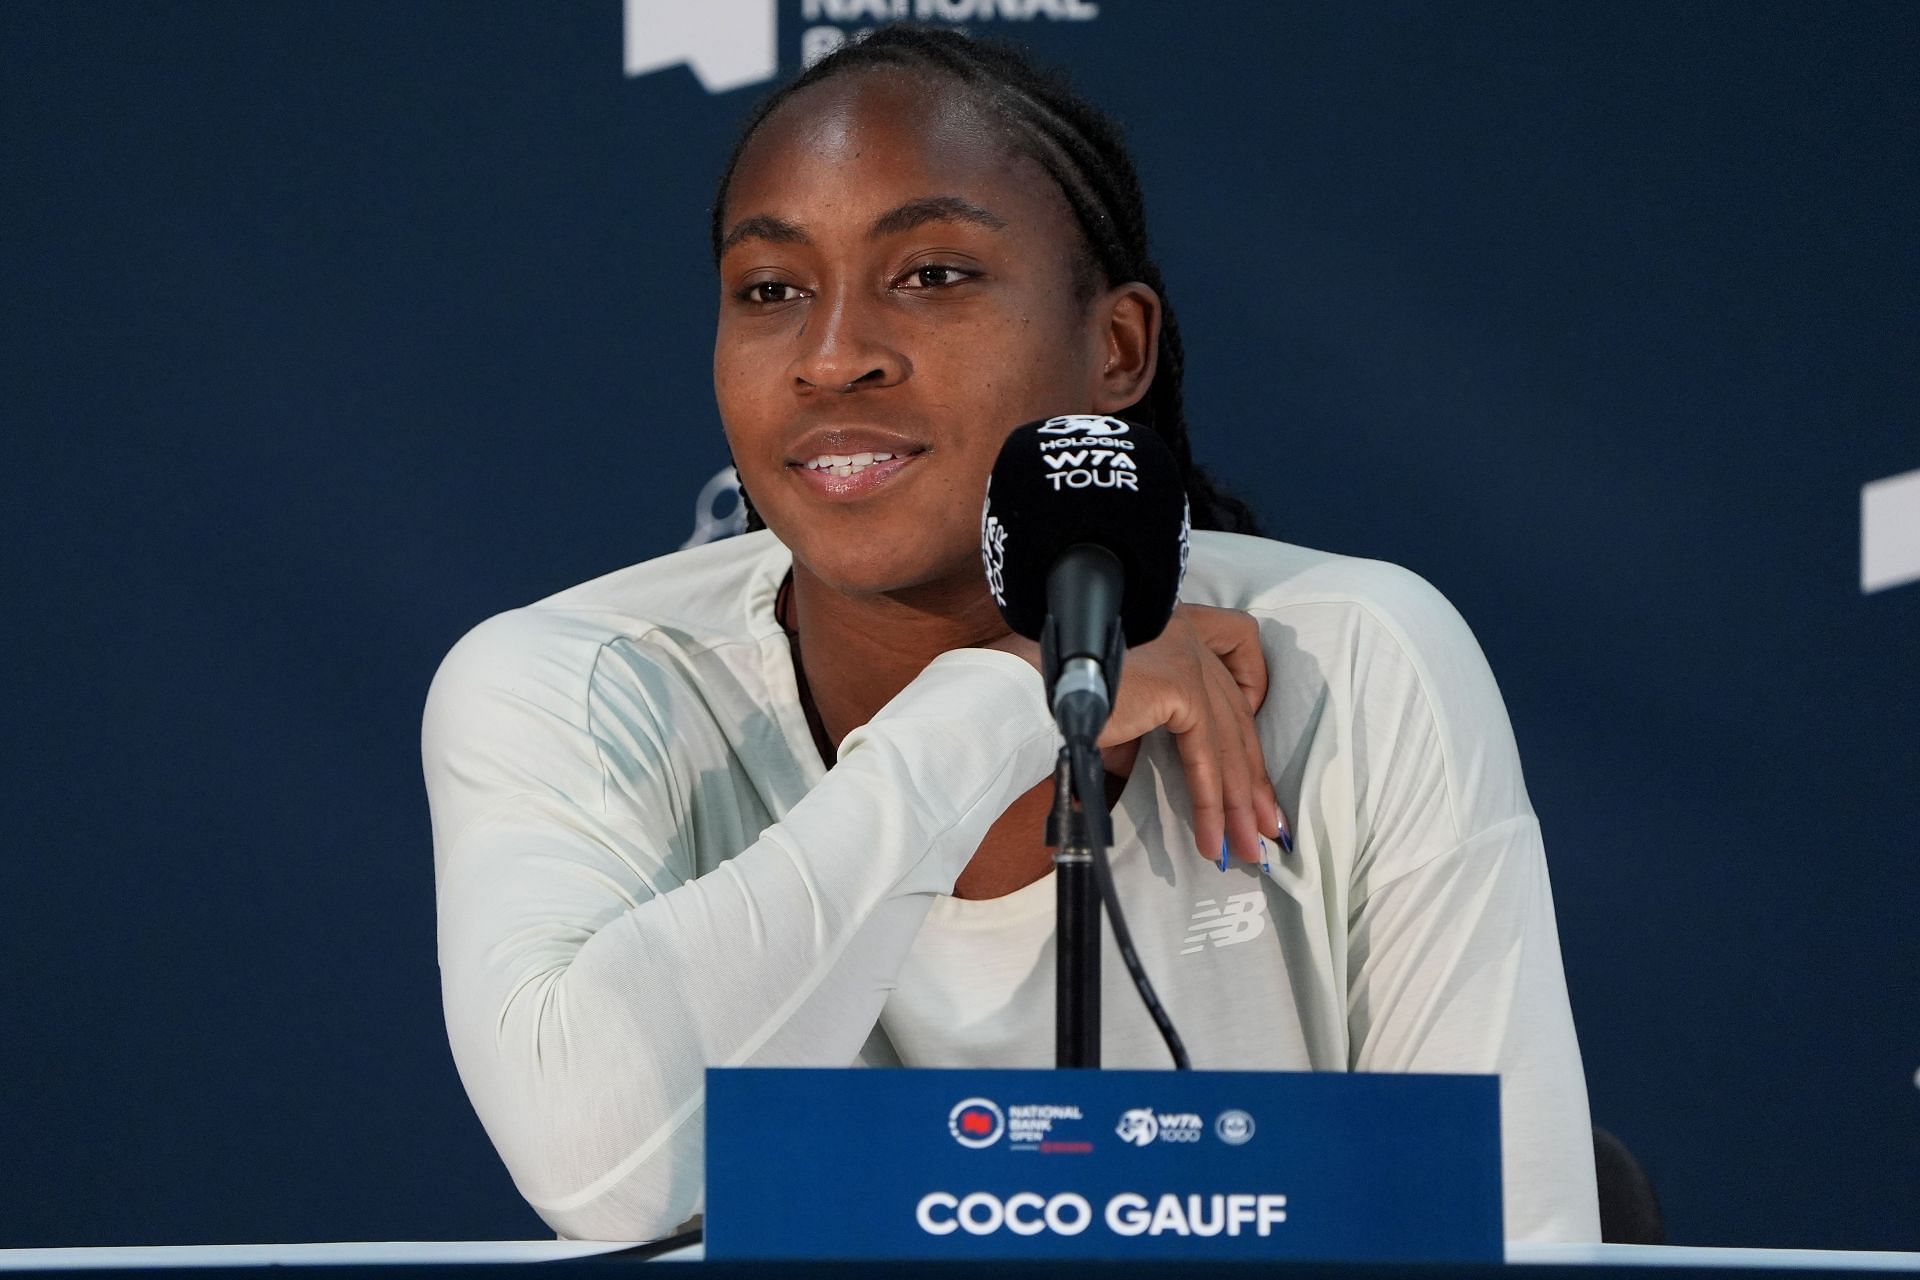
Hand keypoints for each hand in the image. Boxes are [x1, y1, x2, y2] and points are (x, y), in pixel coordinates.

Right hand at [986, 604, 1290, 867]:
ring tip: (1246, 847)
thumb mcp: (1110, 704)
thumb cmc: (1049, 690)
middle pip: (1237, 715)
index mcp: (1170, 622)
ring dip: (1238, 804)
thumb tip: (1131, 766)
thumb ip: (1134, 727)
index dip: (1254, 695)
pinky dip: (1211, 804)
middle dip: (1252, 779)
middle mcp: (1187, 632)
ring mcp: (1188, 657)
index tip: (1249, 735)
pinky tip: (1212, 838)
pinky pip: (1207, 758)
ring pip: (1229, 743)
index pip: (1235, 648)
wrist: (1026, 685)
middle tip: (1263, 825)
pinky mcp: (1182, 688)